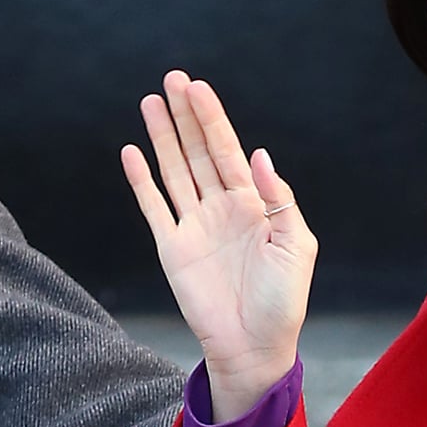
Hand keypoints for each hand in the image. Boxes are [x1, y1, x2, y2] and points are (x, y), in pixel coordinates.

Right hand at [120, 73, 314, 417]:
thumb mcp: (295, 246)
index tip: (197, 88)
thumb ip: (278, 198)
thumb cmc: (282, 302)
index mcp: (253, 204)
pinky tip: (132, 151)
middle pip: (199, 152)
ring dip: (161, 137)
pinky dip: (141, 180)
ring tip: (150, 102)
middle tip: (172, 80)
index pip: (228, 150)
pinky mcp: (172, 248)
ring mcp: (194, 226)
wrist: (254, 347)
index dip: (212, 118)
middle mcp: (221, 208)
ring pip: (174, 171)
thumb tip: (257, 154)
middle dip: (185, 116)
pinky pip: (153, 206)